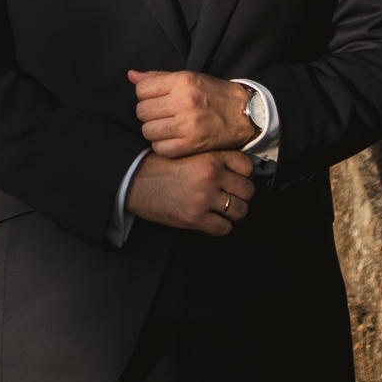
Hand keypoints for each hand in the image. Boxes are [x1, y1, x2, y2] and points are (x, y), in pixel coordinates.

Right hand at [125, 150, 254, 235]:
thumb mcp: (187, 153)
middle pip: (247, 190)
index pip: (246, 166)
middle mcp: (210, 177)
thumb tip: (234, 169)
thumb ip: (211, 158)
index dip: (246, 174)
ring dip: (234, 212)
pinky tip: (213, 220)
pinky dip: (222, 226)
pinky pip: (224, 228)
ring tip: (225, 210)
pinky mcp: (195, 218)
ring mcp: (204, 198)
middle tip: (233, 196)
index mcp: (209, 157)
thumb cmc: (158, 167)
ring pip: (240, 210)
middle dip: (242, 195)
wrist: (134, 181)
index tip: (241, 178)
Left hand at [130, 70, 259, 157]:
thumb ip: (158, 77)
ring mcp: (188, 124)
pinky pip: (160, 148)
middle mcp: (183, 102)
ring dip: (153, 130)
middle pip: (142, 111)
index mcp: (182, 81)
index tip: (155, 99)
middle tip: (160, 115)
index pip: (141, 89)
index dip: (144, 95)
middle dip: (148, 113)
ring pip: (148, 130)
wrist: (245, 114)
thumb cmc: (214, 94)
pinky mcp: (192, 144)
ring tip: (165, 127)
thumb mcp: (189, 78)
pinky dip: (162, 146)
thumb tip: (131, 75)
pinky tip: (172, 139)